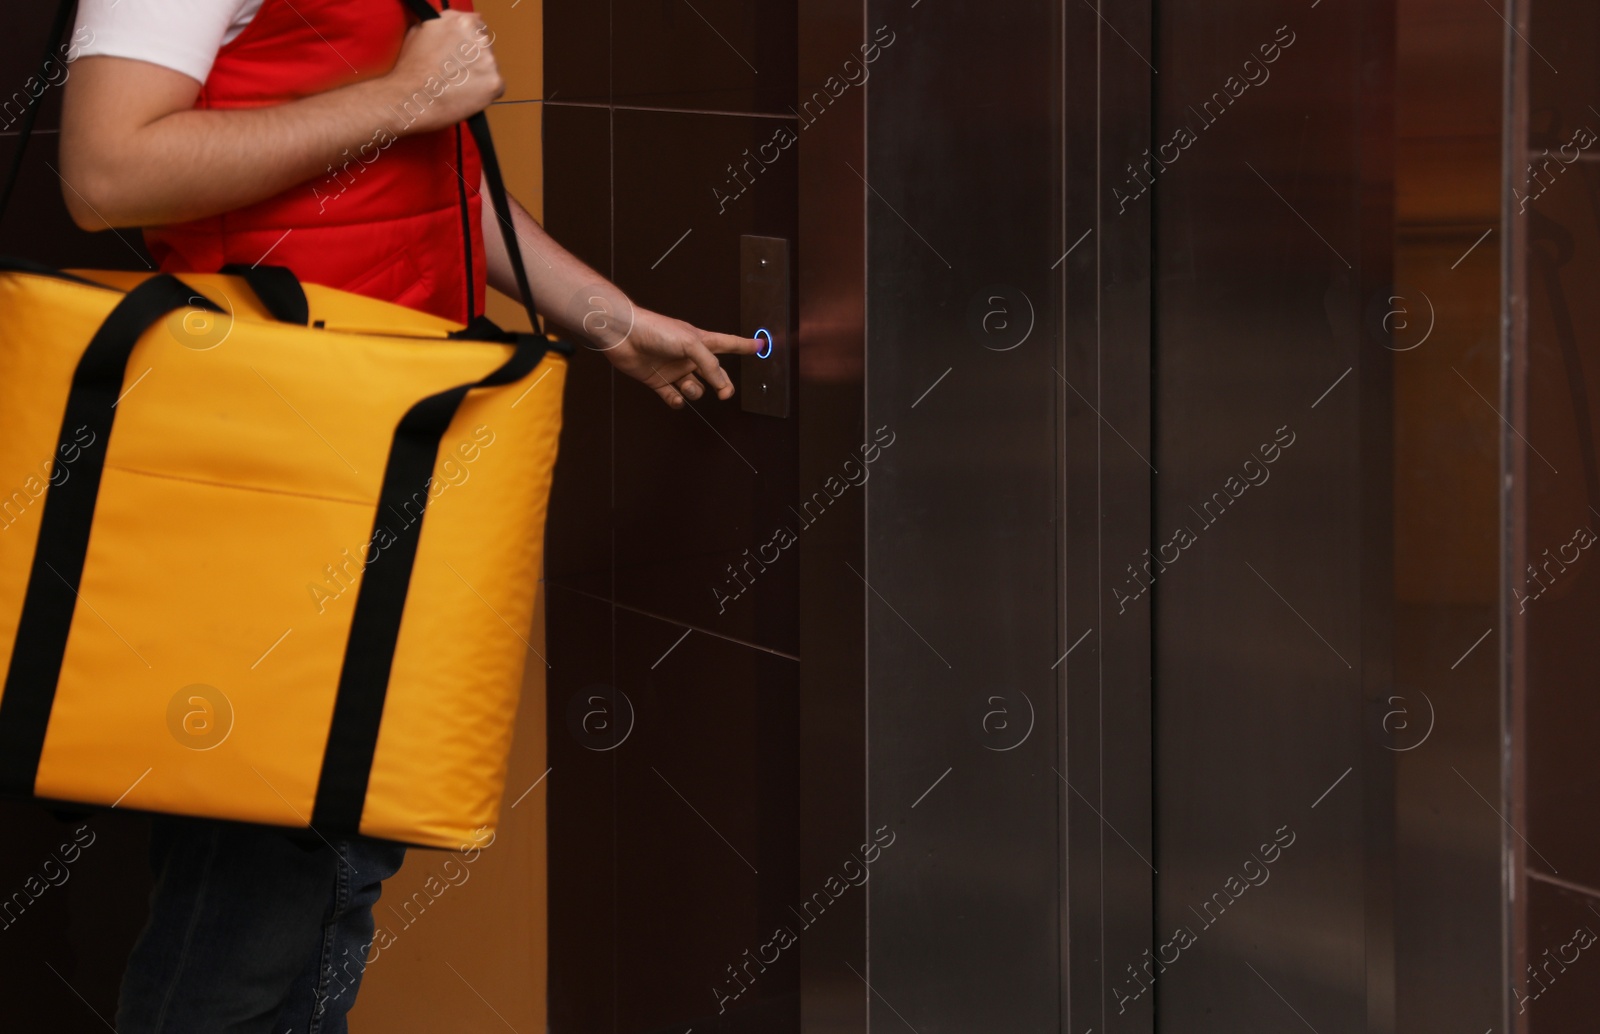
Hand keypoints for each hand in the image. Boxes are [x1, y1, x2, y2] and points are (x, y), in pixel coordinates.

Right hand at [382, 11, 503, 135]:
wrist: (409, 96)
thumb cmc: (411, 67)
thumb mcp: (423, 30)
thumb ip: (445, 25)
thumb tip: (455, 25)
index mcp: (463, 22)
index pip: (479, 27)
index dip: (469, 42)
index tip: (463, 52)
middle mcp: (479, 38)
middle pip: (486, 48)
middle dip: (474, 59)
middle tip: (457, 72)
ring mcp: (489, 61)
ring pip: (491, 68)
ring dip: (479, 76)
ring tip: (457, 85)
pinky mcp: (495, 83)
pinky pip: (496, 87)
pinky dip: (484, 93)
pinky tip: (465, 95)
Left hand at [592, 307, 759, 407]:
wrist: (624, 336)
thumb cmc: (656, 330)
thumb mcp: (691, 343)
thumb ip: (709, 363)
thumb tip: (721, 383)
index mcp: (700, 341)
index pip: (729, 343)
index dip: (745, 346)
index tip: (760, 346)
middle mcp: (689, 356)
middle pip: (714, 373)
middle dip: (723, 384)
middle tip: (725, 393)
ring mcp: (674, 369)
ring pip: (694, 388)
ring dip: (694, 391)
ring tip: (686, 386)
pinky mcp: (657, 380)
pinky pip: (672, 397)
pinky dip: (675, 400)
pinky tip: (675, 397)